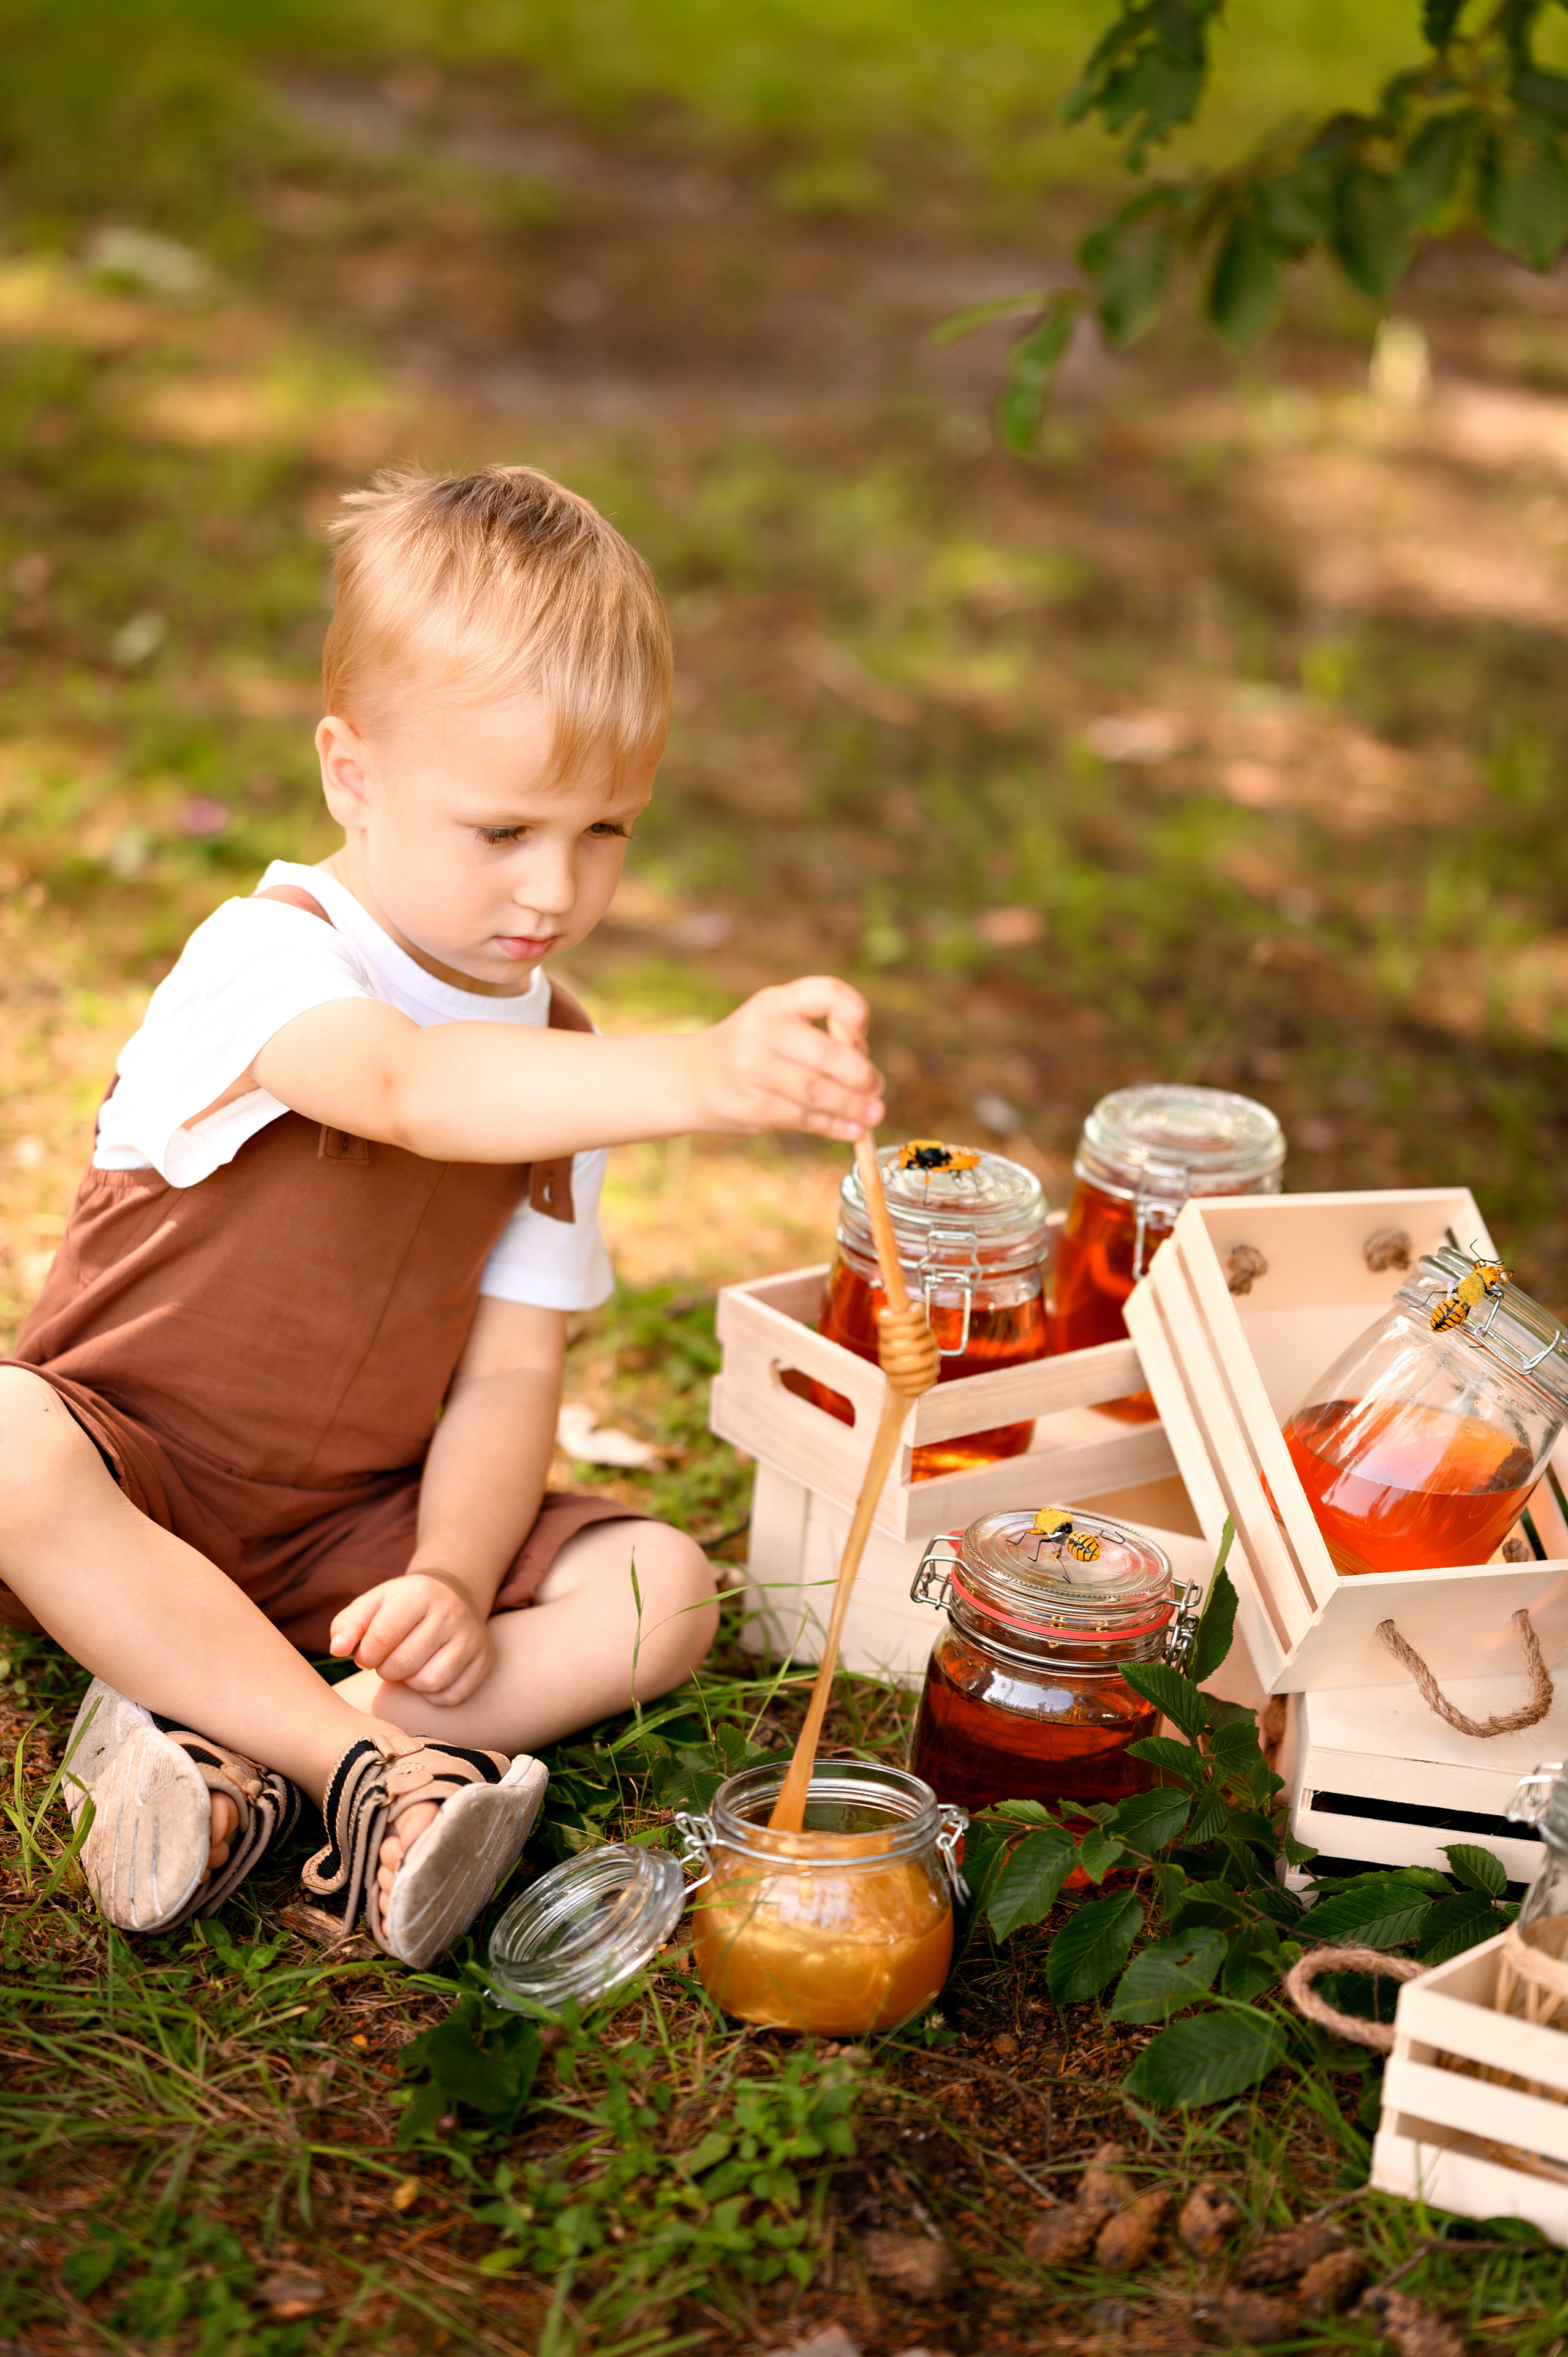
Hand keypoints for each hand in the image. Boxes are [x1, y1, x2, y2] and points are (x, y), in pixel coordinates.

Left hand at [328, 1571, 494, 1706]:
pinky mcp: (484, 1659)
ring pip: (430, 1683)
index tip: (367, 1653)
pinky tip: (428, 1674)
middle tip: (388, 1661)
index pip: (382, 1637)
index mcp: (420, 1592)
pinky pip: (453, 1696)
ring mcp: (472, 1636)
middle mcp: (452, 1612)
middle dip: (386, 1670)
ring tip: (408, 1667)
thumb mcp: (373, 1604)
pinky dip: (434, 1695)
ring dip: (410, 1683)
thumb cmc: (401, 1606)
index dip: (366, 1654)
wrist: (450, 1596)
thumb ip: (347, 1623)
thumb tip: (336, 1649)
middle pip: (404, 1664)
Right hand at [694, 977, 882, 1140]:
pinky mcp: (754, 1106)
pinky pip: (804, 1118)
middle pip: (828, 1053)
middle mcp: (763, 1031)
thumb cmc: (749, 1048)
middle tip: (876, 1087)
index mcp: (775, 1003)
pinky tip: (852, 1130)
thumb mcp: (774, 1020)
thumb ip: (816, 1030)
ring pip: (818, 1091)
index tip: (862, 1035)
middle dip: (861, 1075)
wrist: (690, 1079)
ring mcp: (755, 1070)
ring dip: (853, 1106)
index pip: (825, 993)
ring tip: (874, 1114)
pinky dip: (834, 1126)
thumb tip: (863, 1059)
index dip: (854, 1011)